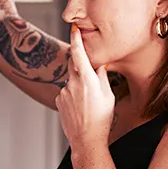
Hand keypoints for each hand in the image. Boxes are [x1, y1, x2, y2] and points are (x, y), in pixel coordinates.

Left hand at [56, 27, 114, 152]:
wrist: (86, 140)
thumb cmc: (102, 119)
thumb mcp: (108, 96)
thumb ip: (102, 77)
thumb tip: (99, 64)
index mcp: (87, 80)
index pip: (79, 53)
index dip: (76, 39)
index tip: (74, 29)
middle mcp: (73, 83)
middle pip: (74, 65)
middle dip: (81, 66)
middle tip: (91, 79)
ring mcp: (64, 92)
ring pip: (71, 81)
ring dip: (79, 85)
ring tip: (88, 103)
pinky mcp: (59, 101)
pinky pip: (66, 92)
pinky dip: (73, 95)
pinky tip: (80, 108)